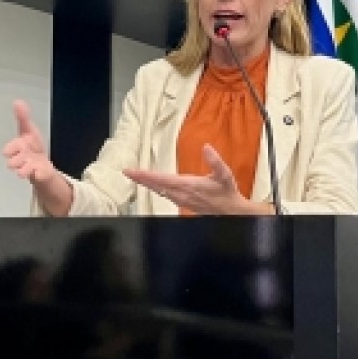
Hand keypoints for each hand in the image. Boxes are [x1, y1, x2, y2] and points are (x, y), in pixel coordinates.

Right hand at [3, 100, 55, 184]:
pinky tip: (41, 170)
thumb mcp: (29, 129)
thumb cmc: (32, 146)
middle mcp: (21, 160)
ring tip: (30, 165)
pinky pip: (38, 176)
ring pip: (23, 172)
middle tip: (25, 155)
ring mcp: (29, 169)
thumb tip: (17, 101)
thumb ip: (23, 117)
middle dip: (18, 158)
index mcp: (18, 149)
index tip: (18, 145)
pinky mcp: (39, 175)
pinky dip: (39, 173)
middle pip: (13, 162)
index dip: (12, 148)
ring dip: (27, 167)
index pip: (8, 150)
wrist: (42, 162)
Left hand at [123, 144, 260, 214]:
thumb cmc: (227, 192)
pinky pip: (164, 194)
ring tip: (136, 176)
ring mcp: (181, 200)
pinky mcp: (183, 202)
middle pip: (156, 186)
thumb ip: (215, 161)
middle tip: (126, 172)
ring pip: (159, 191)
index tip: (132, 171)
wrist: (230, 212)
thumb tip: (206, 147)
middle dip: (141, 179)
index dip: (146, 176)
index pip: (162, 180)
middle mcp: (181, 194)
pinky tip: (152, 185)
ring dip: (147, 183)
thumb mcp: (224, 175)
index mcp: (188, 186)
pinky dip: (155, 187)